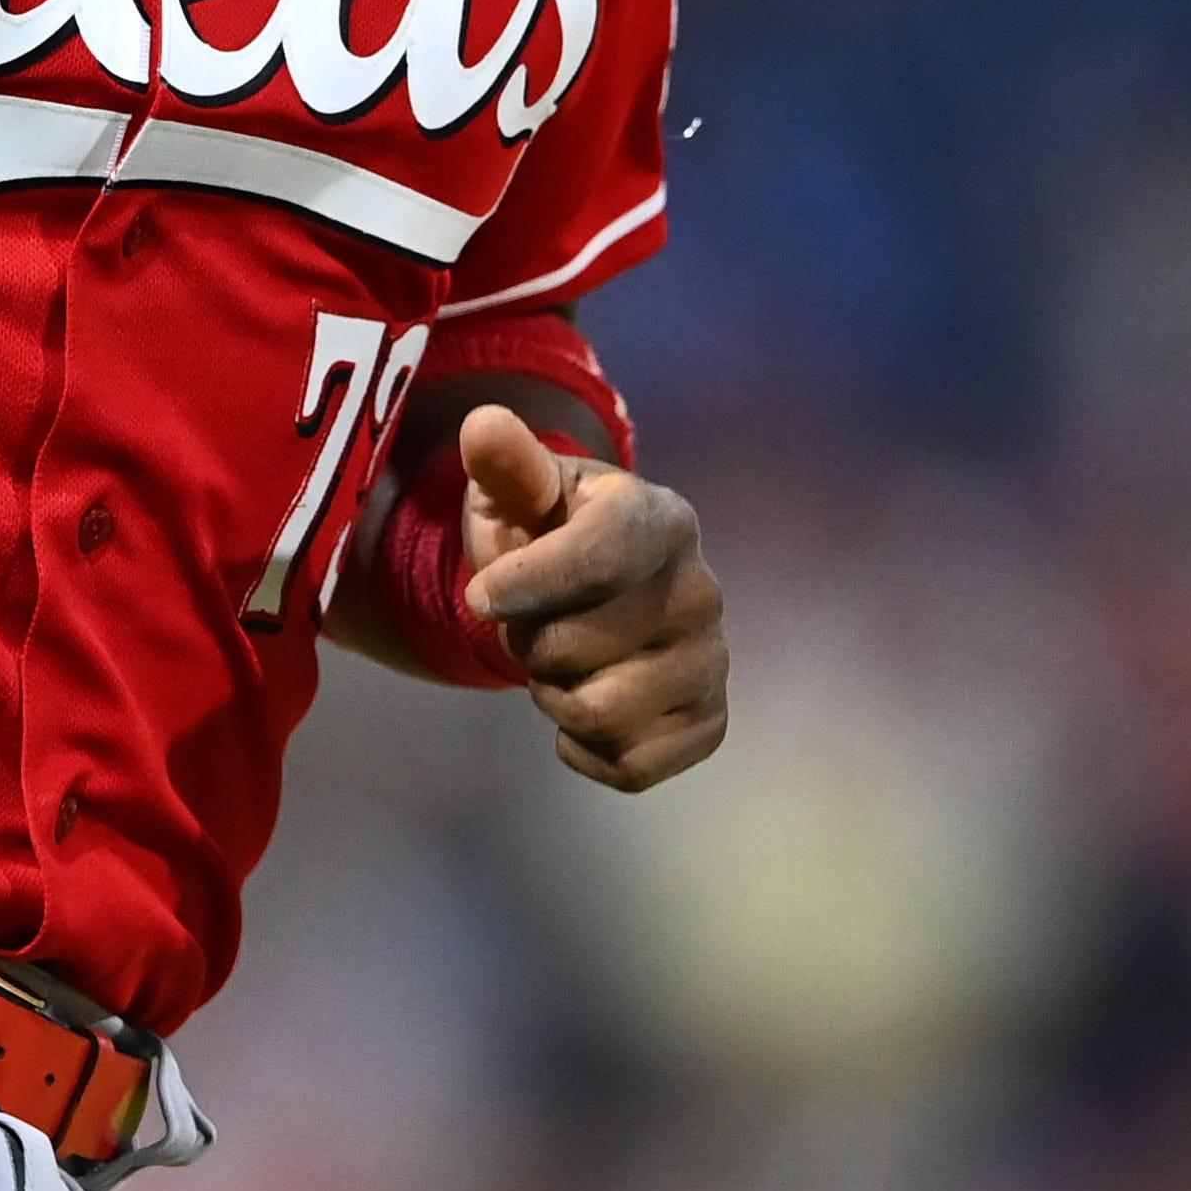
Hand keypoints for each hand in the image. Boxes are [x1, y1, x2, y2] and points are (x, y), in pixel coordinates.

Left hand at [458, 405, 726, 791]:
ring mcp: (711, 663)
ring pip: (598, 714)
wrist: (594, 593)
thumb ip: (507, 464)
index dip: (523, 587)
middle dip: (525, 643)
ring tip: (559, 663)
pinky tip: (582, 708)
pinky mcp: (708, 724)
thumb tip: (482, 424)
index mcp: (662, 520)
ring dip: (551, 697)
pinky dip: (584, 749)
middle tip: (532, 623)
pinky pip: (629, 766)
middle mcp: (702, 592)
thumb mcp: (523, 491)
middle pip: (571, 648)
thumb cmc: (548, 532)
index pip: (596, 561)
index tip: (478, 597)